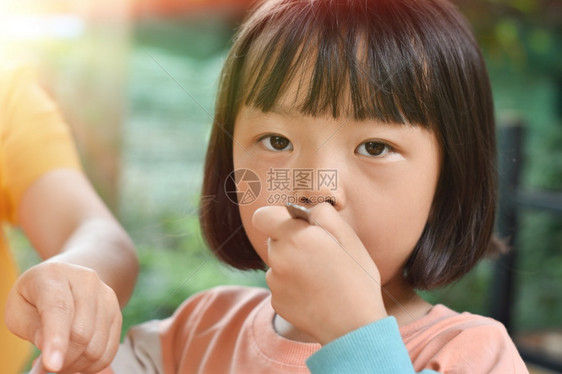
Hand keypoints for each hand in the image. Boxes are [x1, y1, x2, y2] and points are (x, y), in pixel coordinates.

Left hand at [5, 262, 121, 372]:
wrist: (66, 281)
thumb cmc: (35, 298)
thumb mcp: (18, 310)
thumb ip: (33, 329)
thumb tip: (54, 352)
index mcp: (54, 276)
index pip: (59, 309)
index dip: (56, 339)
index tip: (51, 366)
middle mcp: (86, 281)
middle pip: (81, 333)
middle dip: (63, 360)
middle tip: (45, 369)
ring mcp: (106, 296)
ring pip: (96, 346)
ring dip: (76, 365)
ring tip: (60, 362)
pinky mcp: (117, 313)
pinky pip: (108, 351)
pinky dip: (91, 366)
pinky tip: (76, 360)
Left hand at [252, 203, 386, 344]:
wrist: (354, 327)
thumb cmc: (356, 278)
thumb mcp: (349, 238)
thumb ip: (323, 214)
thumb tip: (306, 210)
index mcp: (294, 237)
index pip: (263, 216)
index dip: (278, 217)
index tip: (296, 225)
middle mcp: (278, 258)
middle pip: (273, 239)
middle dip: (290, 241)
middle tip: (319, 253)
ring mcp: (274, 283)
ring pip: (278, 263)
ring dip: (293, 264)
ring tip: (321, 277)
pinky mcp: (276, 302)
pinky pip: (281, 285)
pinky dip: (294, 286)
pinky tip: (315, 293)